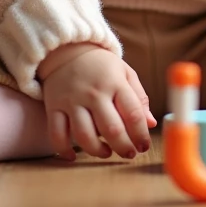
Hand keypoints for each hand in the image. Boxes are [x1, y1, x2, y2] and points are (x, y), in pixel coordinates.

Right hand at [37, 42, 156, 160]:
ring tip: (107, 152)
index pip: (133, 114)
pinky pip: (56, 134)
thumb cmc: (102, 66)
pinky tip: (73, 156)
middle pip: (111, 129)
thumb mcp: (125, 74)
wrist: (68, 50)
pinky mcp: (54, 107)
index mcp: (115, 83)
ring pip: (84, 135)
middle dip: (123, 147)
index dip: (141, 135)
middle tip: (129, 154)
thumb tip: (151, 124)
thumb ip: (139, 98)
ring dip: (97, 151)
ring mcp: (72, 100)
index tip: (143, 147)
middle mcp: (94, 93)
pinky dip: (63, 150)